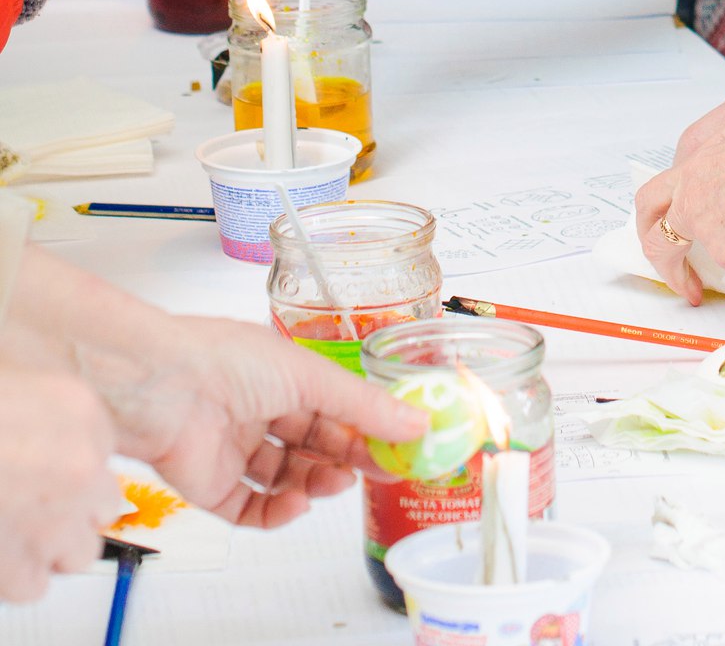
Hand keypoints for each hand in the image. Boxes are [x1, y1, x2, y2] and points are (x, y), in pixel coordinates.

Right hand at [0, 365, 120, 600]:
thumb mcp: (10, 375)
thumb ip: (39, 410)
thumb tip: (42, 439)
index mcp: (78, 411)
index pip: (103, 448)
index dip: (74, 462)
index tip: (54, 468)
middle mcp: (79, 467)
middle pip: (103, 505)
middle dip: (74, 508)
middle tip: (37, 503)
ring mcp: (54, 522)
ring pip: (79, 551)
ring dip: (53, 545)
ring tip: (18, 530)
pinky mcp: (19, 568)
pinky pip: (36, 585)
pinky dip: (18, 576)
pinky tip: (0, 555)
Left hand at [83, 313, 425, 531]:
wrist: (160, 387)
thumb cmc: (227, 359)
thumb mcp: (311, 376)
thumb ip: (364, 407)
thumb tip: (417, 420)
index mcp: (280, 373)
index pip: (333, 405)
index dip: (366, 425)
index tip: (401, 444)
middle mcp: (257, 408)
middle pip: (313, 442)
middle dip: (346, 457)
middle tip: (379, 470)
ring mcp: (233, 447)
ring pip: (286, 475)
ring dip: (315, 483)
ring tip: (333, 483)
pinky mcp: (210, 485)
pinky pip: (250, 507)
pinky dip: (277, 511)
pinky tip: (296, 503)